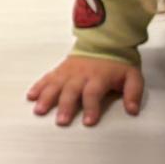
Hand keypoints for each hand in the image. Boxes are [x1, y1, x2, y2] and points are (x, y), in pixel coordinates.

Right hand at [27, 54, 143, 126]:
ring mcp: (68, 72)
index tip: (88, 121)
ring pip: (55, 85)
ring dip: (47, 98)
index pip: (93, 93)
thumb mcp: (133, 77)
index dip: (91, 108)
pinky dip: (38, 87)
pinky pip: (47, 78)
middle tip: (61, 121)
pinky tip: (31, 96)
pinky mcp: (60, 70)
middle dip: (65, 106)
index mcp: (99, 77)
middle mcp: (81, 75)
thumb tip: (132, 110)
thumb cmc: (117, 63)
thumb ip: (133, 93)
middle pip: (71, 91)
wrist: (104, 41)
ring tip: (40, 110)